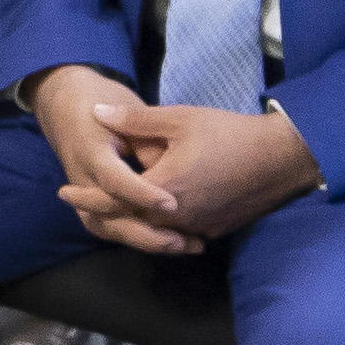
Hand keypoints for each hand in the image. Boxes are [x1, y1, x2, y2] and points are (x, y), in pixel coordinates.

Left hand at [51, 83, 318, 253]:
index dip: (85, 199)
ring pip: (154, 231)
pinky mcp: (214, 229)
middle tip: (83, 200)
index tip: (64, 193)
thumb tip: (96, 113)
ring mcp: (197, 227)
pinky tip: (157, 210)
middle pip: (130, 222)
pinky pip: (178, 232)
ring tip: (117, 206)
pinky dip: (162, 224)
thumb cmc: (228, 134)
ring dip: (134, 220)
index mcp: (162, 191)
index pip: (112, 202)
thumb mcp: (179, 119)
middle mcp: (176, 217)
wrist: (280, 158)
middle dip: (106, 212)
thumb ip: (135, 120)